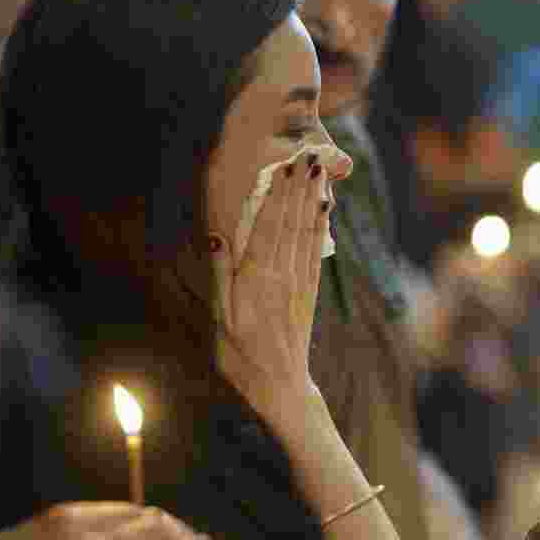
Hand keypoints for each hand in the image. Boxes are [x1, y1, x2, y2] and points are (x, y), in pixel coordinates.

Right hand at [210, 153, 329, 417]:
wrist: (279, 385)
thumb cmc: (241, 354)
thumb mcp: (222, 317)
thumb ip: (221, 274)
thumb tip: (215, 234)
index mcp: (258, 278)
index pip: (269, 226)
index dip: (278, 194)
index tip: (284, 165)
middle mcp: (283, 274)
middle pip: (292, 221)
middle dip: (300, 186)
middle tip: (309, 153)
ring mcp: (300, 282)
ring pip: (307, 231)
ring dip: (312, 197)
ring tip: (320, 170)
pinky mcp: (309, 291)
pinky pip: (316, 250)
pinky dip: (321, 225)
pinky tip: (324, 207)